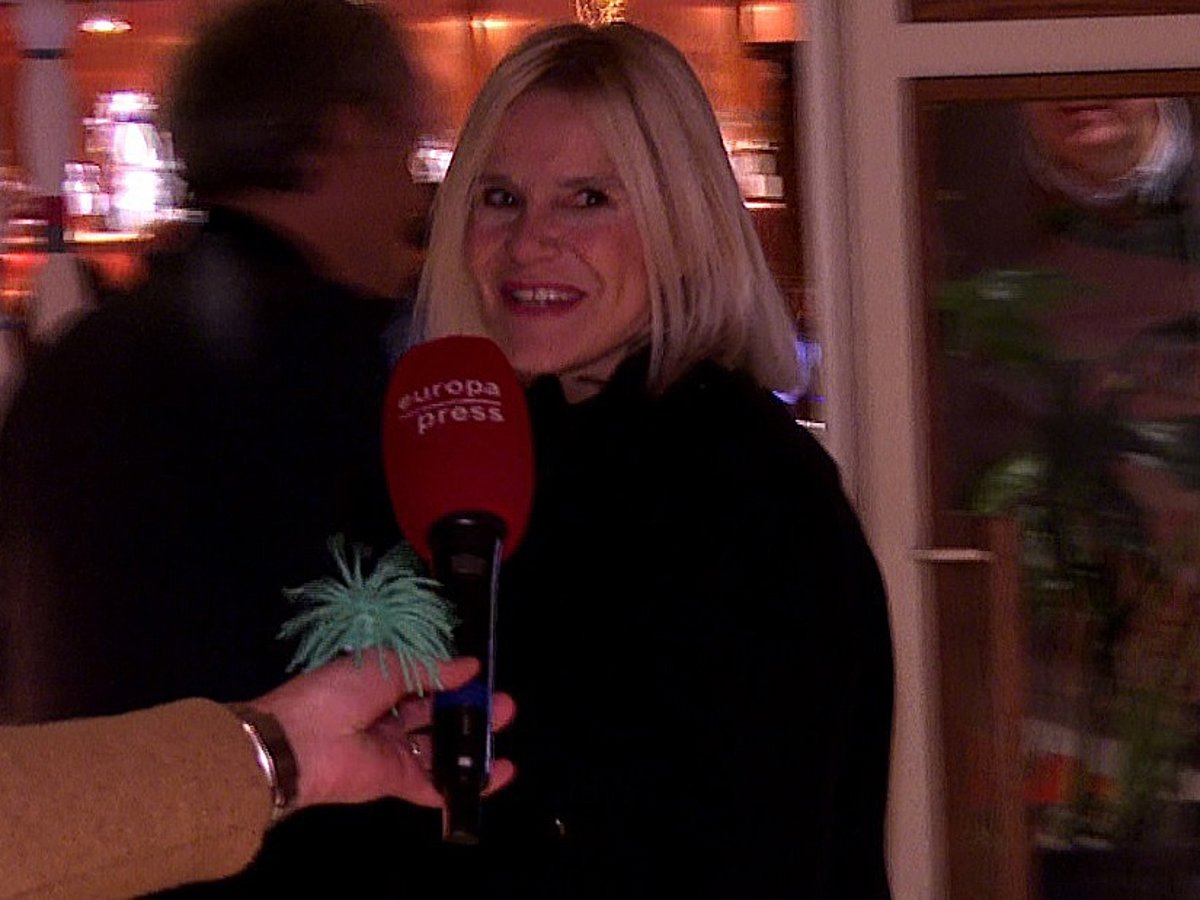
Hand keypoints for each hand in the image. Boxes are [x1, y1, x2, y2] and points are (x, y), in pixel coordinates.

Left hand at [248, 654, 515, 810]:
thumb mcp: (386, 668)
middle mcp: (387, 716)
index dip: (452, 679)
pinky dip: (465, 783)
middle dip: (468, 709)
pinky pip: (436, 784)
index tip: (482, 677)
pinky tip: (497, 774)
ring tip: (503, 732)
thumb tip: (470, 666)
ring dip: (470, 742)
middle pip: (436, 714)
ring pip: (440, 748)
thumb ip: (431, 670)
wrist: (297, 745)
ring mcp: (393, 750)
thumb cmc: (338, 694)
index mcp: (378, 683)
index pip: (423, 680)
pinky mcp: (397, 781)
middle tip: (504, 706)